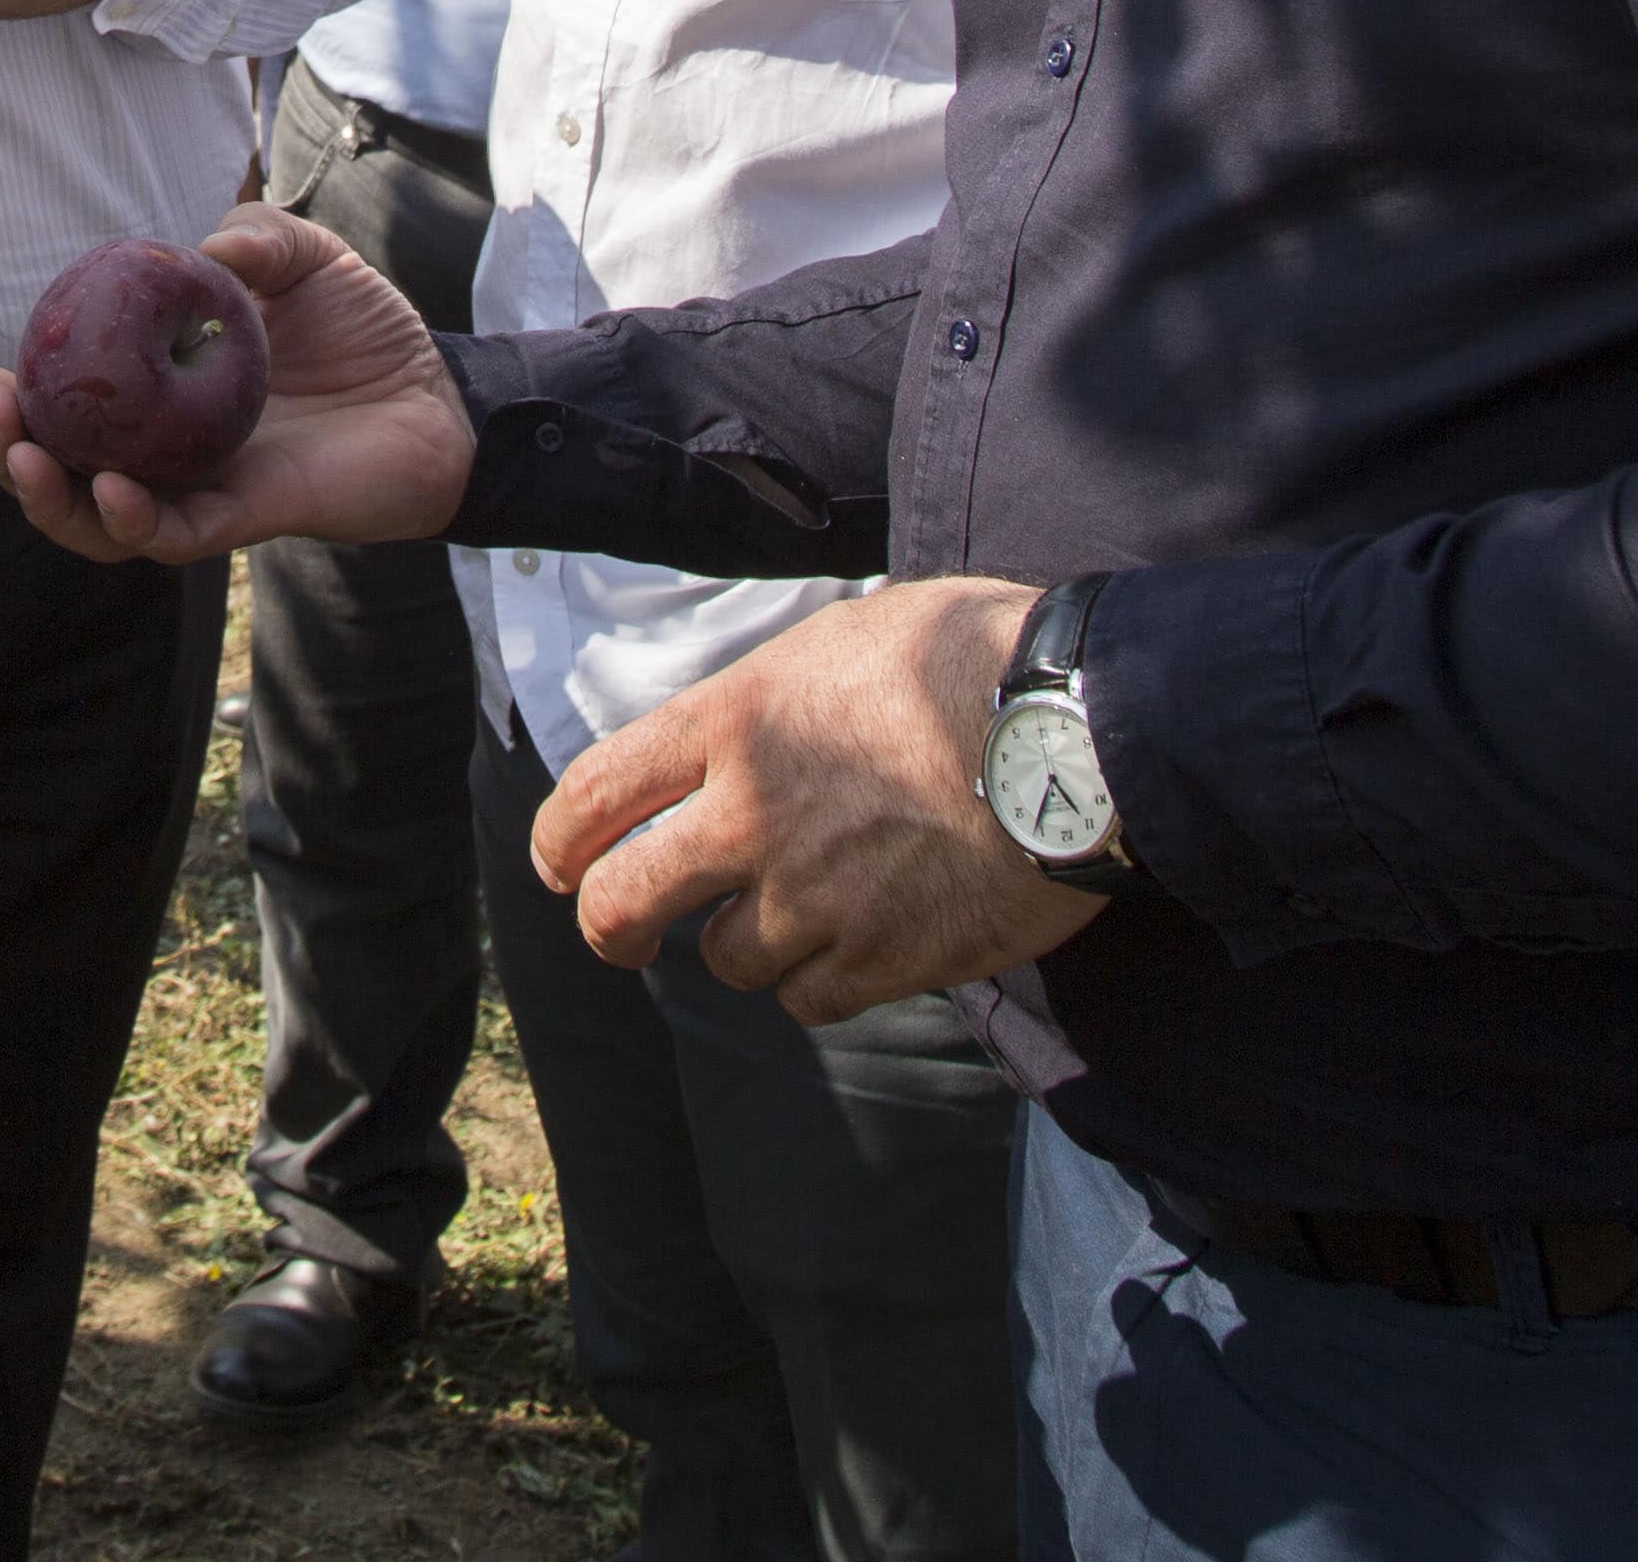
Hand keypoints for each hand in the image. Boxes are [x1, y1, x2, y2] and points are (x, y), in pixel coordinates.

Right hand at [0, 205, 473, 562]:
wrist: (442, 398)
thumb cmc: (370, 332)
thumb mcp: (308, 259)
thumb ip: (258, 236)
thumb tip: (203, 247)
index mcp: (164, 396)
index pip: (74, 409)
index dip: (23, 399)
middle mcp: (170, 453)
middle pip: (66, 475)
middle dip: (10, 454)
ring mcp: (205, 491)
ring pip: (105, 522)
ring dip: (53, 501)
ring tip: (25, 458)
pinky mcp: (248, 517)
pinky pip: (177, 535)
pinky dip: (135, 521)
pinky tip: (110, 492)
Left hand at [530, 576, 1102, 1022]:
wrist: (1079, 735)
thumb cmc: (975, 659)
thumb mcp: (847, 639)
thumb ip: (772, 701)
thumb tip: (740, 734)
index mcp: (733, 722)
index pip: (595, 793)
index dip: (559, 839)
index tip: (558, 862)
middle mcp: (751, 817)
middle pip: (622, 903)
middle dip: (608, 927)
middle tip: (622, 934)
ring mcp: (811, 899)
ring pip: (726, 961)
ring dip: (749, 945)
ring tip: (804, 909)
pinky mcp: (878, 962)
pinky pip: (809, 999)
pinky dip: (821, 982)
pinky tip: (858, 943)